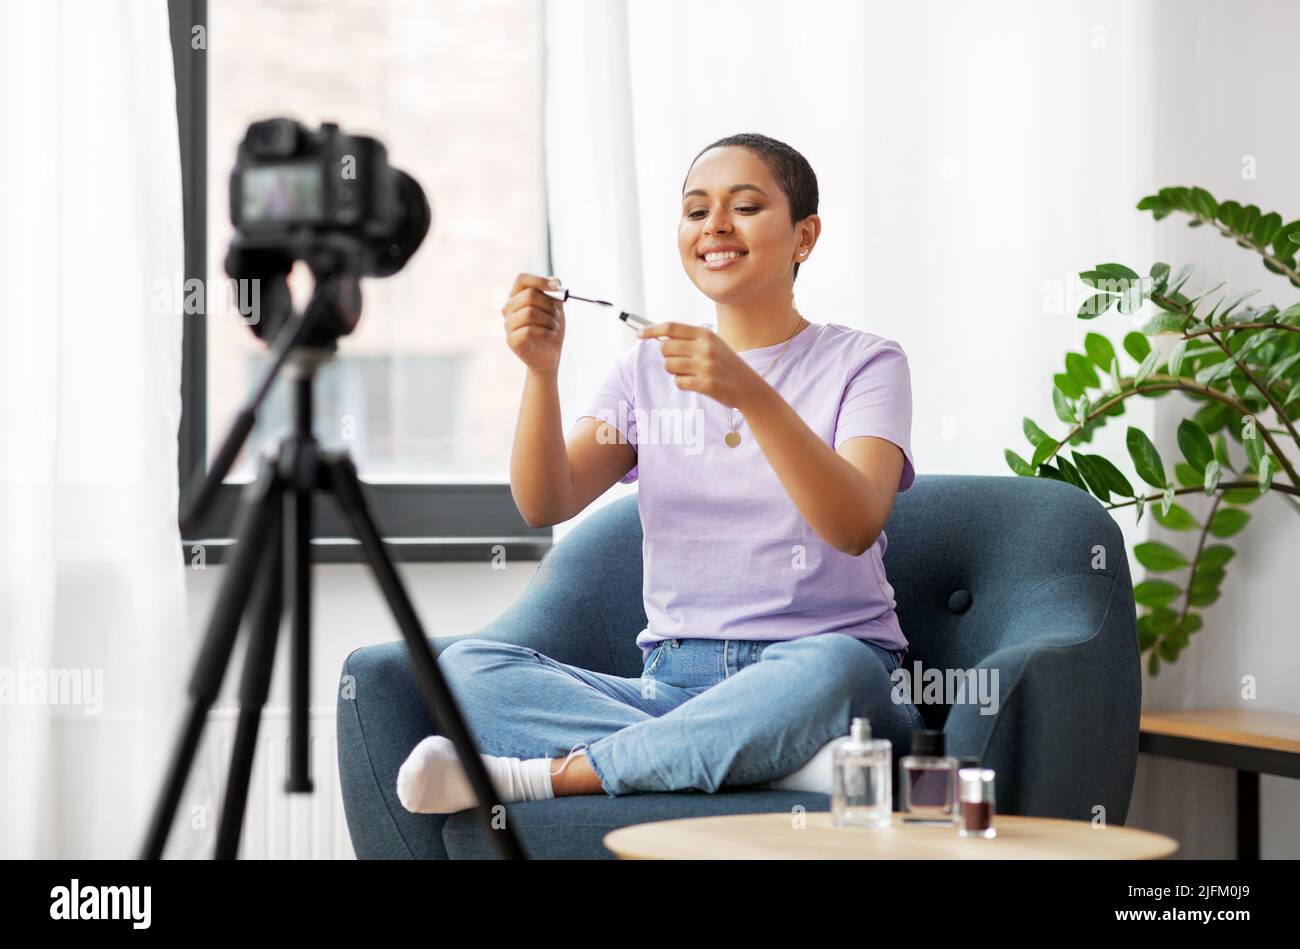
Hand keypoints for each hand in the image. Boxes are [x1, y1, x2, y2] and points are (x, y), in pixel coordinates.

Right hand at [502, 273, 564, 372]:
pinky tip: (550, 335)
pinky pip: (529, 330)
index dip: (540, 280)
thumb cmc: (550, 330)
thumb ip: (555, 294)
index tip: (557, 287)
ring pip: (530, 313)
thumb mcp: (556, 309)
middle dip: (549, 305)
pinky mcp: (512, 341)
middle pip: (528, 295)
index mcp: (517, 297)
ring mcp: (508, 325)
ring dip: (549, 319)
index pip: (522, 279)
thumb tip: (556, 280)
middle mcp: (508, 309)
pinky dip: (546, 331)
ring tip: (555, 327)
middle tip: (557, 315)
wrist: (549, 356)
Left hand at [637, 321, 764, 409]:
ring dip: (674, 372)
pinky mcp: (706, 384)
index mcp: (705, 334)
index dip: (651, 330)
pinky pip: (679, 382)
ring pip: (669, 366)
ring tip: (690, 373)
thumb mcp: (712, 344)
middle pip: (665, 348)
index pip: (670, 328)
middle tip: (680, 362)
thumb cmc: (725, 365)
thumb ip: (689, 339)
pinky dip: (683, 384)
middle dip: (667, 357)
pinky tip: (696, 383)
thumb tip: (658, 337)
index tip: (638, 335)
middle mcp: (705, 347)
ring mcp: (706, 366)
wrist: (749, 387)